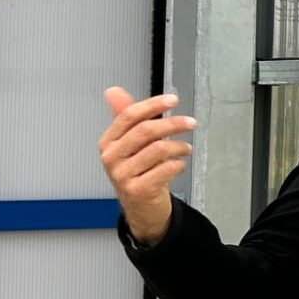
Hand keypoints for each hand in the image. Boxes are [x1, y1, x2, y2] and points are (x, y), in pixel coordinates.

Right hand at [101, 87, 193, 245]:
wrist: (140, 207)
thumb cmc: (138, 171)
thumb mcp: (129, 143)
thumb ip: (126, 117)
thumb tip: (113, 91)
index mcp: (108, 141)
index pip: (129, 115)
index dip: (153, 105)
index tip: (173, 100)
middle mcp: (111, 157)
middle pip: (145, 130)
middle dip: (172, 124)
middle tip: (190, 122)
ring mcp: (122, 175)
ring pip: (157, 149)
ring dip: (179, 146)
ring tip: (186, 148)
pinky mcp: (137, 190)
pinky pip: (164, 170)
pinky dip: (177, 164)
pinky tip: (179, 164)